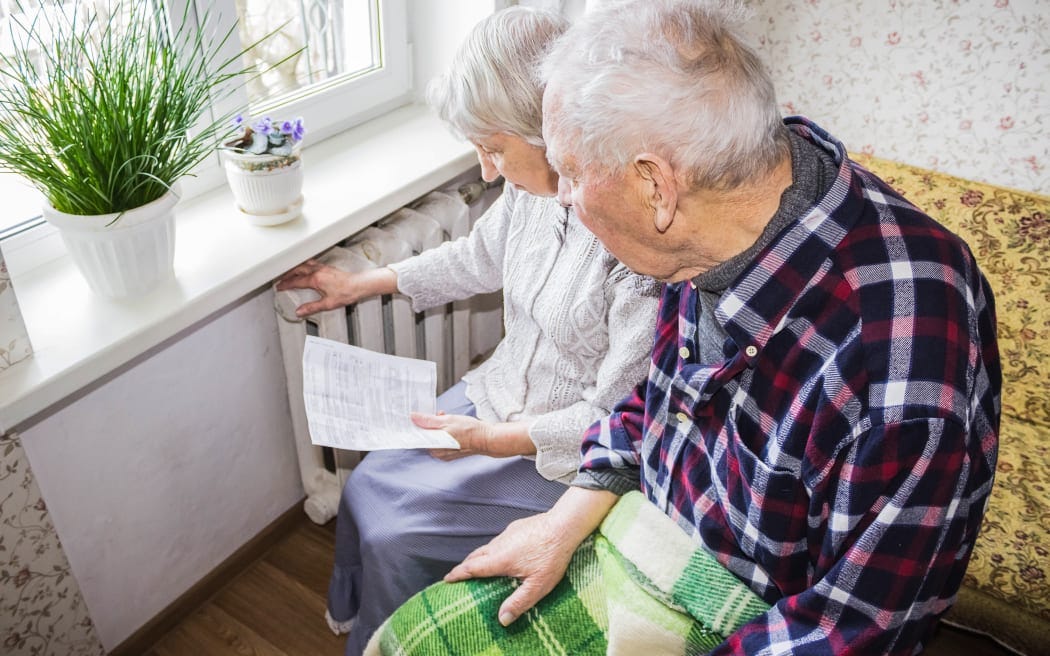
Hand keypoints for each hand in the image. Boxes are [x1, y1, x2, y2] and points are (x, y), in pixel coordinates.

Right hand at [275, 259, 356, 315]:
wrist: (359, 285)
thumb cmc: (347, 293)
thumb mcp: (328, 304)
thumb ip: (312, 307)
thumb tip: (300, 312)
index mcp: (316, 279)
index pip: (296, 281)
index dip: (286, 284)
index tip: (279, 287)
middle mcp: (318, 271)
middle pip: (297, 270)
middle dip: (287, 274)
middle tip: (281, 279)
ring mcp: (323, 267)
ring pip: (304, 264)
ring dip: (295, 268)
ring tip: (290, 272)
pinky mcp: (328, 267)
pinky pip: (312, 263)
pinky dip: (304, 265)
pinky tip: (306, 267)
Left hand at [411, 413, 534, 459]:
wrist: (487, 438)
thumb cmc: (470, 431)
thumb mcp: (447, 421)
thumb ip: (428, 420)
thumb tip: (413, 417)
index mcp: (434, 448)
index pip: (418, 436)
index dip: (418, 424)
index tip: (418, 415)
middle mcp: (438, 453)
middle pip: (427, 435)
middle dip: (431, 423)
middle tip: (439, 414)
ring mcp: (445, 453)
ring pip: (435, 436)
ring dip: (438, 425)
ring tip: (447, 418)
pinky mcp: (451, 451)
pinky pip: (442, 440)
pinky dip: (445, 431)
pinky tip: (452, 424)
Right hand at [444, 511, 580, 625]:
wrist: (563, 525)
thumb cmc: (552, 556)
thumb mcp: (538, 585)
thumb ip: (519, 602)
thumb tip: (502, 619)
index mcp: (500, 560)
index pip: (472, 567)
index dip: (458, 574)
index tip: (447, 579)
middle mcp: (499, 544)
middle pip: (475, 556)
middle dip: (465, 566)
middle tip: (459, 575)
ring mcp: (508, 533)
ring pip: (487, 547)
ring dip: (479, 557)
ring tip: (479, 567)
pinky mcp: (516, 527)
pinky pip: (499, 540)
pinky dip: (494, 549)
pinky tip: (503, 554)